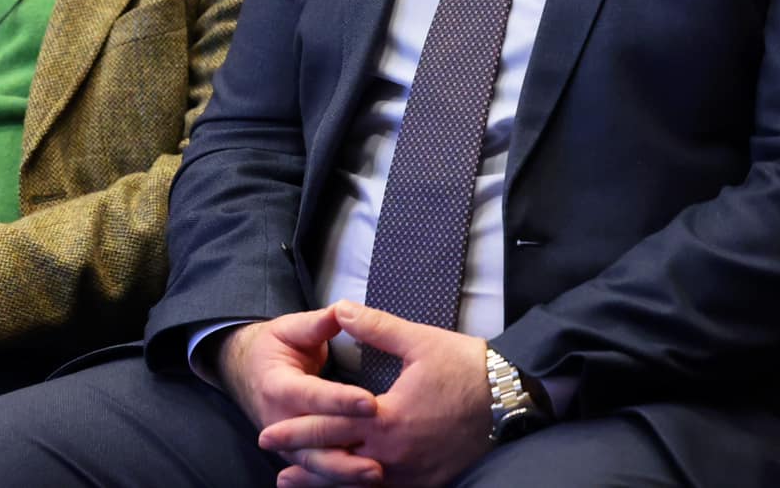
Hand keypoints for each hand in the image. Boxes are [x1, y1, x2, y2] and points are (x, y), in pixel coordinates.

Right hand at [214, 309, 377, 485]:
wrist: (246, 372)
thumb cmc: (274, 348)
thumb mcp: (290, 329)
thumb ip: (316, 324)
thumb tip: (343, 310)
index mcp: (277, 385)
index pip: (311, 396)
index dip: (340, 401)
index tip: (371, 402)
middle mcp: (278, 421)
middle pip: (311, 442)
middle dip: (345, 451)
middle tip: (379, 458)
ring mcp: (285, 443)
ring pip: (315, 464)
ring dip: (344, 474)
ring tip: (375, 476)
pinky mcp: (295, 454)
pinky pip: (317, 472)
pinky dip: (338, 481)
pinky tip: (362, 484)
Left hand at [258, 303, 491, 487]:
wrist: (510, 398)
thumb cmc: (465, 367)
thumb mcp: (418, 341)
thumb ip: (376, 328)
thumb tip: (342, 310)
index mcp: (388, 417)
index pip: (332, 425)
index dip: (297, 429)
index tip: (268, 432)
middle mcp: (396, 452)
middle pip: (338, 458)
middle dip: (301, 457)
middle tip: (270, 454)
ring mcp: (413, 471)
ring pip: (360, 483)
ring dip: (324, 482)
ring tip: (293, 483)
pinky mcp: (429, 481)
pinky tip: (347, 487)